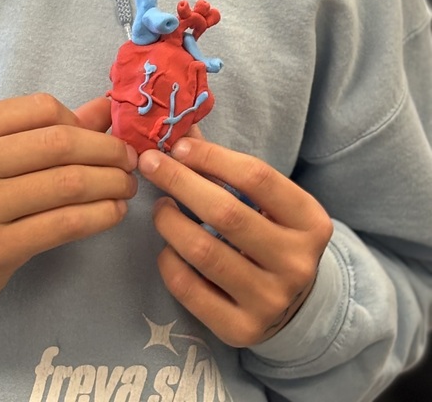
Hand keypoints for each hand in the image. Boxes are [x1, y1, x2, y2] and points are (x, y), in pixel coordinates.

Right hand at [0, 94, 137, 311]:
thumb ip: (43, 128)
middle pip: (59, 143)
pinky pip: (64, 224)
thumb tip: (106, 107)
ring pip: (67, 183)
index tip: (104, 135)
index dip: (81, 120)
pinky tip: (114, 212)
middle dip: (107, 150)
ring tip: (127, 185)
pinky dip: (100, 215)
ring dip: (111, 182)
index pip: (41, 108)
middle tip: (131, 160)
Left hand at [139, 136, 332, 347]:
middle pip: (226, 213)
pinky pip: (189, 289)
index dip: (212, 157)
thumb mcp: (267, 203)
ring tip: (160, 207)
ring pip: (204, 252)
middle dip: (179, 182)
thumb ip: (227, 168)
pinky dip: (169, 262)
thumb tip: (179, 132)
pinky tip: (168, 246)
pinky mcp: (241, 330)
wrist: (294, 306)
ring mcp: (271, 301)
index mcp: (311, 222)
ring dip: (169, 222)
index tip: (179, 147)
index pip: (257, 177)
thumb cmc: (272, 236)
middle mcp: (297, 263)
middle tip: (151, 164)